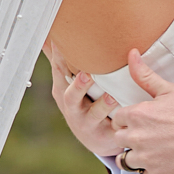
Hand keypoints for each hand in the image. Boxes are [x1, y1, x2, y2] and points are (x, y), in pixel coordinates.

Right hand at [45, 40, 127, 163]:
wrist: (98, 138)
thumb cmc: (83, 103)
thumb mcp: (68, 83)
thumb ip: (61, 60)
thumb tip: (47, 35)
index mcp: (63, 90)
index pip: (59, 71)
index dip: (60, 56)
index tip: (63, 40)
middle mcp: (71, 108)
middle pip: (70, 96)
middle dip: (78, 86)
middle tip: (86, 74)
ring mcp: (86, 123)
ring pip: (93, 115)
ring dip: (102, 105)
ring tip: (112, 96)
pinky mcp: (103, 136)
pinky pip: (111, 130)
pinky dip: (118, 123)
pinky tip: (126, 116)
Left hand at [107, 51, 173, 173]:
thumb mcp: (170, 90)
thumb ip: (145, 76)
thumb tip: (131, 55)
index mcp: (137, 115)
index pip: (117, 118)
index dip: (128, 118)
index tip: (141, 119)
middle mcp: (137, 138)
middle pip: (119, 139)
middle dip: (130, 136)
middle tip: (150, 134)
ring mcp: (146, 159)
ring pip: (127, 161)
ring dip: (136, 156)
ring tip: (154, 150)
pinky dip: (153, 170)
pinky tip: (166, 161)